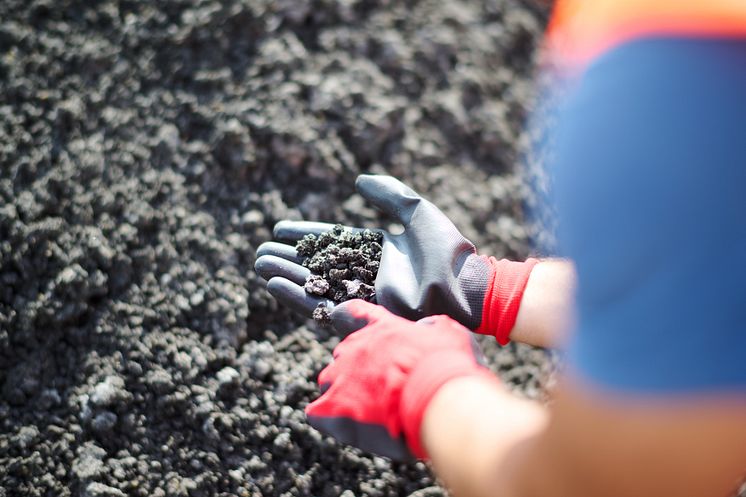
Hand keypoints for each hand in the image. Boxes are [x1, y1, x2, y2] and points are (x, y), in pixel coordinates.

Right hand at [255, 174, 537, 343]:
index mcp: (377, 251)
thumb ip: (389, 194)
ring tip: (259, 266)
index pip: (333, 241)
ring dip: (286, 277)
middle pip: (317, 266)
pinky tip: (275, 284)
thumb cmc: (447, 251)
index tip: (279, 229)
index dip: (306, 235)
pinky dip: (298, 296)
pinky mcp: (361, 315)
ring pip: (314, 285)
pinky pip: (322, 305)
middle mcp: (366, 274)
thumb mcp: (416, 212)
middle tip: (259, 253)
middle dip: (288, 260)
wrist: (465, 286)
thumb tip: (358, 181)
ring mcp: (363, 296)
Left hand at [306, 299, 496, 459]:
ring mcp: (344, 374)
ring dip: (339, 389)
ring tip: (357, 405)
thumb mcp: (450, 334)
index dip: (353, 314)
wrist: (438, 397)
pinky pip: (318, 410)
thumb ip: (435, 327)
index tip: (347, 314)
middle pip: (343, 352)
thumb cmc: (448, 367)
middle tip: (374, 382)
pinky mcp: (337, 402)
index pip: (360, 312)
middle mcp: (359, 346)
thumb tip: (430, 328)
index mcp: (384, 328)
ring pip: (329, 378)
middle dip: (355, 365)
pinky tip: (334, 421)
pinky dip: (324, 415)